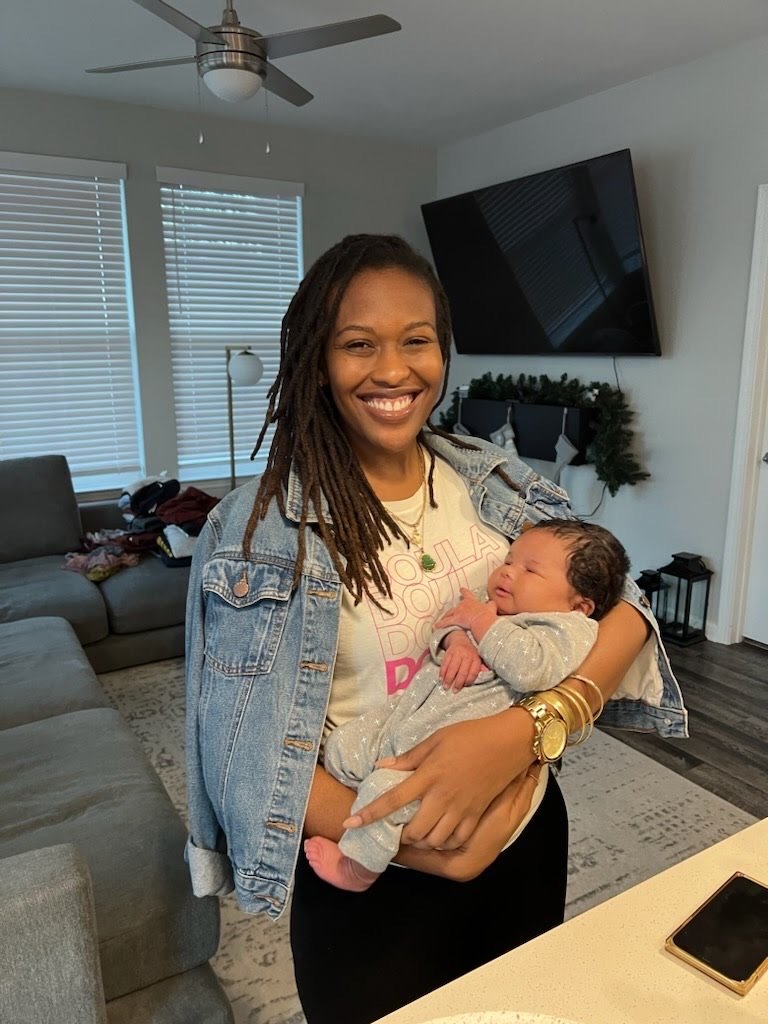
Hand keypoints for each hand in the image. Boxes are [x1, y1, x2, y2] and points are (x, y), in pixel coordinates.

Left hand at [343, 708, 536, 849]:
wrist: (508, 742)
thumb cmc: (470, 735)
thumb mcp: (435, 739)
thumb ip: (409, 757)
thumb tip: (382, 766)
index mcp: (429, 775)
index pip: (393, 799)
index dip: (370, 813)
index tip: (350, 823)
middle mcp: (442, 797)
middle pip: (414, 830)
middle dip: (401, 834)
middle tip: (398, 826)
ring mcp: (461, 809)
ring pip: (434, 839)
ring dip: (422, 839)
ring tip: (418, 829)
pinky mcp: (475, 814)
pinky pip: (456, 839)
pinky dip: (444, 840)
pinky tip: (440, 832)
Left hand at [435, 588, 497, 640]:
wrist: (482, 620)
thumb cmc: (487, 614)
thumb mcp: (491, 607)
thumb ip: (490, 604)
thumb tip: (492, 603)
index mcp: (471, 600)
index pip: (467, 593)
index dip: (464, 591)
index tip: (461, 589)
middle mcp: (463, 605)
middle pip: (456, 606)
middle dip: (454, 609)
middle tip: (452, 610)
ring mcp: (458, 612)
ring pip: (449, 613)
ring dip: (446, 616)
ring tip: (442, 619)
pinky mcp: (455, 619)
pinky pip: (446, 622)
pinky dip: (441, 624)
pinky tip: (436, 626)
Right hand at [439, 633, 485, 690]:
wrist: (460, 639)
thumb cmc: (470, 653)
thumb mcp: (477, 658)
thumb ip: (479, 668)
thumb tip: (483, 677)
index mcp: (475, 658)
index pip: (473, 672)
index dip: (469, 681)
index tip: (465, 686)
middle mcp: (467, 655)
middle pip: (462, 672)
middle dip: (458, 683)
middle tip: (454, 691)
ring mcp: (457, 653)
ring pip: (452, 668)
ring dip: (448, 679)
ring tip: (445, 687)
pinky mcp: (448, 652)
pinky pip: (445, 664)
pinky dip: (442, 672)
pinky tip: (441, 678)